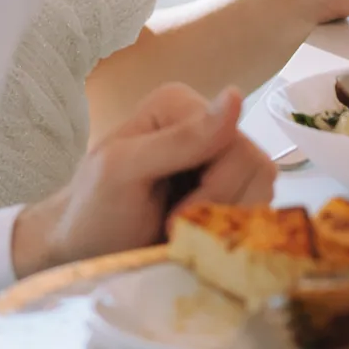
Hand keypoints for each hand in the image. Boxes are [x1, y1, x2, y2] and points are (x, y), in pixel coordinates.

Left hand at [10, 83, 273, 277]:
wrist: (85, 253)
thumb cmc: (93, 211)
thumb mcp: (124, 170)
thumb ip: (180, 138)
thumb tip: (236, 95)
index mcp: (180, 104)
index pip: (235, 143)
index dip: (213, 190)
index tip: (173, 219)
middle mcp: (207, 123)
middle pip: (256, 166)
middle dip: (220, 208)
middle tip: (178, 228)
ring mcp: (221, 158)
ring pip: (263, 190)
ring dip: (228, 223)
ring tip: (187, 234)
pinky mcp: (230, 191)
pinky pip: (261, 211)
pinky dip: (235, 234)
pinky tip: (203, 239)